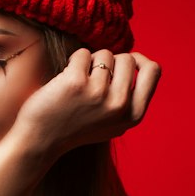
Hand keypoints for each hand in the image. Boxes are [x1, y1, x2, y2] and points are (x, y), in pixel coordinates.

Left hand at [12, 48, 160, 162]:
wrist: (41, 142)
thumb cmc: (76, 127)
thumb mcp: (113, 122)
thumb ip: (129, 98)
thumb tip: (141, 62)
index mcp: (133, 115)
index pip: (153, 70)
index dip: (140, 60)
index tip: (124, 62)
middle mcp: (120, 105)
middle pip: (127, 58)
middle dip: (110, 62)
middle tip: (93, 79)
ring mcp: (99, 93)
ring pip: (104, 54)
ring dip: (90, 62)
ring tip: (78, 84)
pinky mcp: (76, 83)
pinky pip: (82, 54)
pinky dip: (73, 62)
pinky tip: (64, 82)